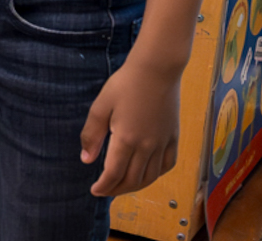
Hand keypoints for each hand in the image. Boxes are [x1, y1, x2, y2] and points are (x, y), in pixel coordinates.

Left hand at [81, 56, 181, 195]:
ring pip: (151, 176)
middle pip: (133, 180)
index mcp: (126, 139)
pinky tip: (147, 173)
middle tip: (105, 190)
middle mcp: (147, 146)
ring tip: (123, 186)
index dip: (104, 186)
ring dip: (136, 186)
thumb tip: (87, 160)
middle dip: (117, 190)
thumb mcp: (100, 106)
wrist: (156, 70)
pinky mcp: (174, 137)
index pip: (114, 174)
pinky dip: (156, 175)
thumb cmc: (125, 84)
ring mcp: (163, 143)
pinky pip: (168, 165)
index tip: (94, 191)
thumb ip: (92, 135)